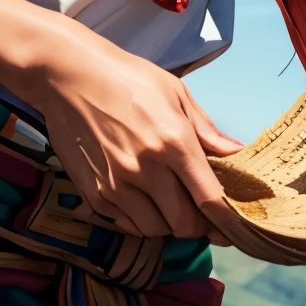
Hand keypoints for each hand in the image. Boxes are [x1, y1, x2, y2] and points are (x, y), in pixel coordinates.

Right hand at [23, 26, 242, 238]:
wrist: (69, 77)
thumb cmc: (128, 78)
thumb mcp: (177, 93)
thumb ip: (207, 130)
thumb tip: (236, 152)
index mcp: (174, 142)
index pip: (208, 197)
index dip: (225, 219)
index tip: (233, 226)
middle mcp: (146, 169)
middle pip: (183, 223)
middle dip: (198, 225)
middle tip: (202, 213)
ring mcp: (116, 185)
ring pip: (154, 229)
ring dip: (169, 224)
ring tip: (172, 204)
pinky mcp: (93, 194)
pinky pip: (125, 224)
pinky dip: (140, 220)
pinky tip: (145, 201)